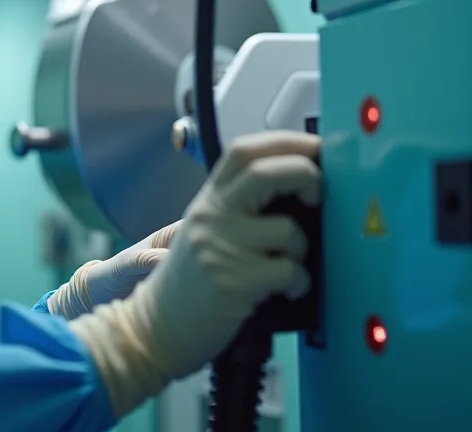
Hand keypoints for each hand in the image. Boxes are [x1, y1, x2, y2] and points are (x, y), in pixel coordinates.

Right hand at [67, 131, 320, 416]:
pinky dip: (299, 282)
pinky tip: (286, 289)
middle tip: (318, 191)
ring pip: (287, 229)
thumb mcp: (205, 234)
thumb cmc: (186, 287)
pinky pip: (289, 271)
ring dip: (301, 248)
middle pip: (266, 170)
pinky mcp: (234, 282)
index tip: (315, 149)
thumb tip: (298, 190)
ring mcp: (220, 248)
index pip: (244, 150)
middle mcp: (211, 217)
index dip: (286, 142)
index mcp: (207, 201)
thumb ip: (238, 209)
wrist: (153, 328)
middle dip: (306, 173)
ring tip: (289, 263)